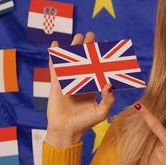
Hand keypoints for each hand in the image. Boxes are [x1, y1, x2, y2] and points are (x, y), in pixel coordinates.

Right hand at [45, 32, 114, 146]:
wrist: (66, 130)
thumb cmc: (85, 123)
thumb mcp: (101, 112)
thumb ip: (108, 99)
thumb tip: (110, 83)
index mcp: (92, 87)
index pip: (98, 69)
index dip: (102, 58)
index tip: (108, 46)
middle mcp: (81, 82)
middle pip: (85, 60)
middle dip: (89, 47)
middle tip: (92, 34)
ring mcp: (68, 81)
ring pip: (71, 61)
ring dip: (74, 48)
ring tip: (78, 37)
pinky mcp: (56, 83)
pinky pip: (55, 66)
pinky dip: (55, 55)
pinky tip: (55, 45)